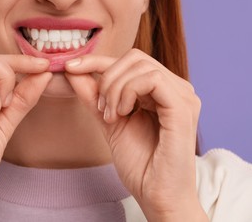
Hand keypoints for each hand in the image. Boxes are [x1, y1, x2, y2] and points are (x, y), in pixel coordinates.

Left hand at [65, 49, 206, 220]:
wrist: (155, 194)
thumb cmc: (139, 163)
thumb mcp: (109, 121)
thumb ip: (94, 96)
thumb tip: (73, 71)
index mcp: (161, 90)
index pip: (129, 61)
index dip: (97, 60)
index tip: (70, 67)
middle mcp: (175, 88)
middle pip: (134, 58)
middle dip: (107, 79)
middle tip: (102, 109)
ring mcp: (183, 96)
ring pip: (140, 66)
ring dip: (115, 89)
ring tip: (112, 116)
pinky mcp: (183, 107)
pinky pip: (151, 80)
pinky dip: (128, 92)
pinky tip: (123, 114)